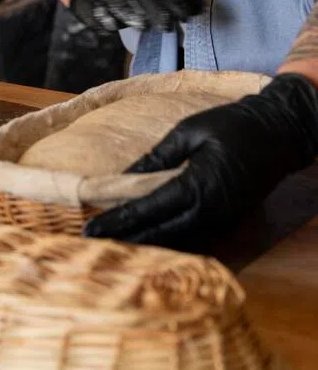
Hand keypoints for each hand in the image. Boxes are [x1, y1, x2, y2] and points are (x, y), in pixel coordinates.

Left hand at [84, 74, 317, 249]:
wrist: (278, 133)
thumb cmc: (230, 125)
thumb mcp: (187, 132)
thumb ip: (156, 157)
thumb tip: (123, 176)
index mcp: (199, 185)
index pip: (149, 210)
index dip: (118, 221)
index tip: (90, 230)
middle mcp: (212, 210)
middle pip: (161, 233)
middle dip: (126, 239)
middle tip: (91, 243)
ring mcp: (223, 219)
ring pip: (178, 239)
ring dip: (145, 242)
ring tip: (111, 244)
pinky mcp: (228, 220)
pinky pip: (193, 235)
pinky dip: (167, 238)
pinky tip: (145, 238)